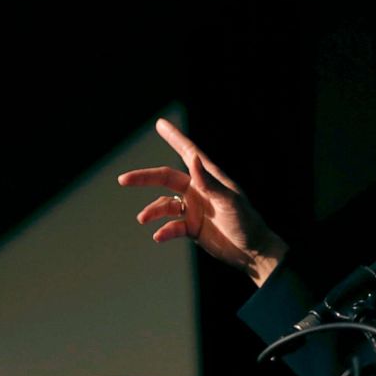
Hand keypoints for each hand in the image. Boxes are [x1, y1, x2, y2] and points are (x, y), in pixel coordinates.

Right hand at [118, 118, 287, 285]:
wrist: (252, 252)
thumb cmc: (246, 222)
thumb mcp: (229, 201)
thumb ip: (210, 182)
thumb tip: (194, 159)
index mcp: (209, 178)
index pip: (189, 153)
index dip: (175, 138)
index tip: (160, 123)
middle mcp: (199, 190)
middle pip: (166, 178)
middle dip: (144, 178)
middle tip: (123, 179)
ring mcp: (194, 209)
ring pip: (164, 205)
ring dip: (152, 211)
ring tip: (143, 219)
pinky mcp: (192, 228)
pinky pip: (171, 227)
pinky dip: (164, 230)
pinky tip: (159, 236)